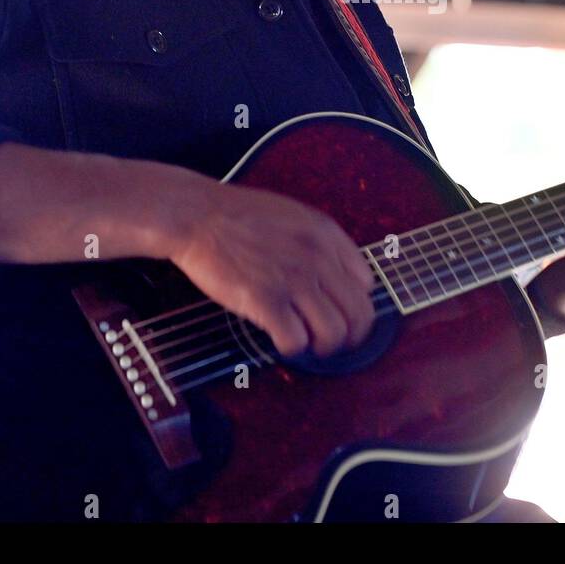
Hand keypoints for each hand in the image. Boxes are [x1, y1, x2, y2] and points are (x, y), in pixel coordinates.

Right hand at [165, 184, 375, 358]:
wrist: (198, 215)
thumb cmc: (238, 216)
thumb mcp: (293, 215)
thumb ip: (318, 241)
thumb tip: (333, 272)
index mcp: (327, 234)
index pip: (366, 283)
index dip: (354, 303)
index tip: (340, 312)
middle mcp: (318, 258)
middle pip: (359, 313)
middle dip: (349, 335)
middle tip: (331, 340)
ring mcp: (294, 280)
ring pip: (334, 333)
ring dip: (323, 346)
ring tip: (308, 344)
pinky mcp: (266, 300)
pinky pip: (296, 340)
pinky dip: (292, 348)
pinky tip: (281, 340)